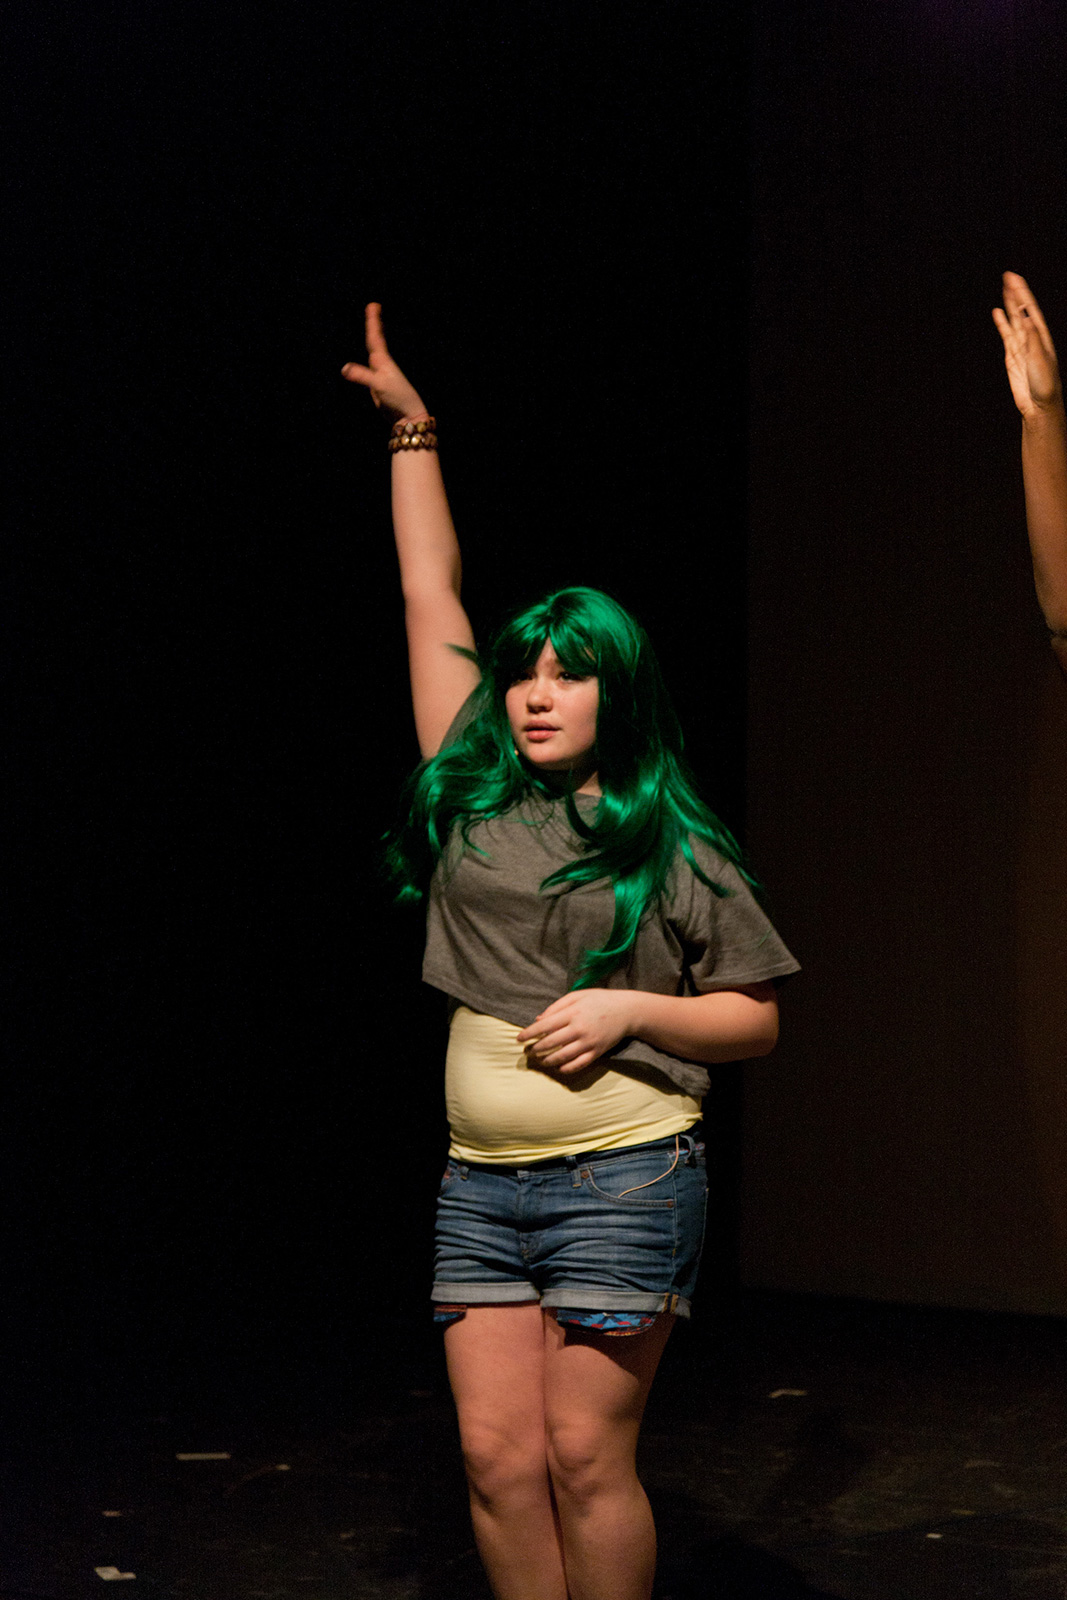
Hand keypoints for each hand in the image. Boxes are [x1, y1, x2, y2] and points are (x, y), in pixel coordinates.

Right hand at [341, 302, 426, 420]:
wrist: (407, 416)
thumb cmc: (397, 399)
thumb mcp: (379, 386)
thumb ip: (363, 376)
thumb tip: (344, 368)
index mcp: (383, 361)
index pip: (375, 337)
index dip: (373, 322)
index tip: (373, 305)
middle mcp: (382, 364)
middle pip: (376, 339)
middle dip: (374, 324)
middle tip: (374, 307)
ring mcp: (381, 373)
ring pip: (375, 350)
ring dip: (374, 336)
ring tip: (374, 324)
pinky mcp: (379, 384)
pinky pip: (371, 364)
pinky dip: (371, 355)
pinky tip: (372, 355)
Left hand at [517, 990, 635, 1076]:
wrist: (627, 1011)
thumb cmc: (599, 1000)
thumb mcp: (577, 995)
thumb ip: (556, 1007)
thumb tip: (537, 1020)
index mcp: (572, 1012)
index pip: (544, 1026)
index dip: (529, 1034)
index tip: (519, 1039)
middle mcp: (579, 1029)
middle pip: (550, 1043)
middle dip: (535, 1049)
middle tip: (527, 1052)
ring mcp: (588, 1042)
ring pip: (562, 1056)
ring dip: (547, 1060)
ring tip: (540, 1060)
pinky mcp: (597, 1052)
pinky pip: (578, 1065)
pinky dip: (566, 1068)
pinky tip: (558, 1067)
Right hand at [993, 272, 1062, 418]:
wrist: (1039, 405)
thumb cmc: (1045, 384)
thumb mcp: (1040, 359)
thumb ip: (1032, 338)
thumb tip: (1026, 316)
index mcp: (1041, 336)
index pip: (1030, 309)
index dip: (1022, 293)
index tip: (1014, 279)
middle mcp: (1032, 338)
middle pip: (1022, 310)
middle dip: (1016, 293)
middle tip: (1008, 276)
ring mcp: (1021, 346)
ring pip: (1014, 320)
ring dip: (1009, 304)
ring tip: (1005, 289)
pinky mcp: (1012, 356)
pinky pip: (1006, 335)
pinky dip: (1002, 323)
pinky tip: (998, 313)